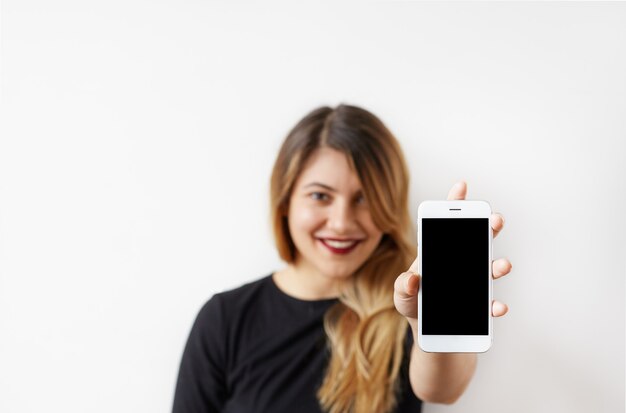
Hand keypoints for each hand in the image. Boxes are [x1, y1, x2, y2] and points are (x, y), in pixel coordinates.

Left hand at [393, 180, 511, 323]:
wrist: (428, 331)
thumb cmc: (413, 303)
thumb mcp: (401, 294)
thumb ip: (403, 286)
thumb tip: (412, 279)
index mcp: (438, 253)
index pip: (446, 225)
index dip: (454, 205)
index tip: (462, 186)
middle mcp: (460, 264)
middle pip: (476, 240)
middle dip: (487, 228)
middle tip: (494, 219)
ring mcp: (473, 283)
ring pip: (490, 269)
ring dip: (499, 265)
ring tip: (502, 265)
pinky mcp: (479, 308)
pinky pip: (491, 305)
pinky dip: (496, 306)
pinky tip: (497, 307)